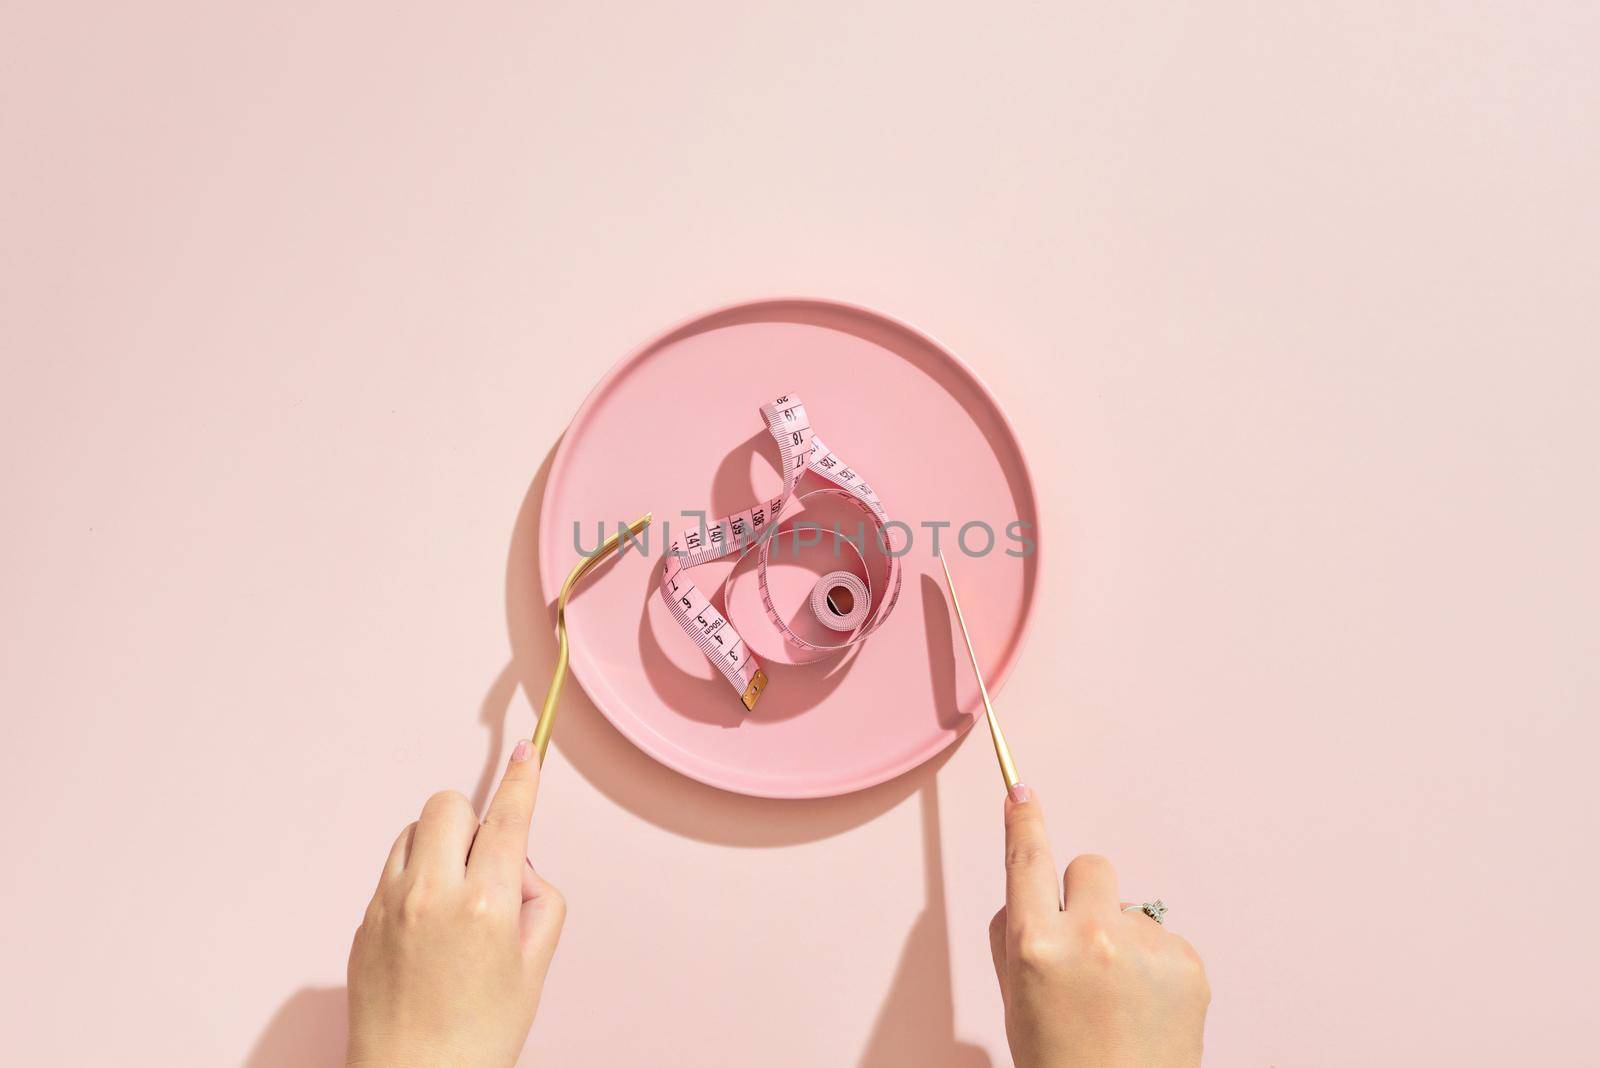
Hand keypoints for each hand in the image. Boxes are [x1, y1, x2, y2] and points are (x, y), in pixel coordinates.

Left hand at [347, 740, 565, 1067]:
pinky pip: (392, 870)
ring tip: (453, 899)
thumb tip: (516, 865)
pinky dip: (415, 878)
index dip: (523, 780)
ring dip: (439, 846)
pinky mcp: (363, 922)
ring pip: (414, 832)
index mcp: (485, 905)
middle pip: (447, 806)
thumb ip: (540, 899)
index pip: (508, 819)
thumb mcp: (536, 966)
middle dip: (472, 820)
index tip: (528, 752)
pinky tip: (427, 927)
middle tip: (485, 865)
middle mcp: (432, 895)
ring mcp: (389, 906)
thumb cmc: (481, 1035)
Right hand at [988, 786, 1208, 1067]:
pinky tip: (1146, 1005)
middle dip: (1086, 894)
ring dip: (1123, 936)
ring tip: (1120, 997)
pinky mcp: (1187, 962)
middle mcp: (1091, 937)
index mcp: (1036, 945)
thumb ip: (1015, 936)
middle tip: (1085, 944)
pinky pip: (1162, 936)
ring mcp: (1144, 948)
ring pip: (1130, 907)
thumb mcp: (1013, 997)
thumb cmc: (1060, 1060)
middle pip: (1090, 866)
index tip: (1021, 792)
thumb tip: (1029, 890)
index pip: (1027, 861)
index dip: (1023, 822)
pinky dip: (1154, 963)